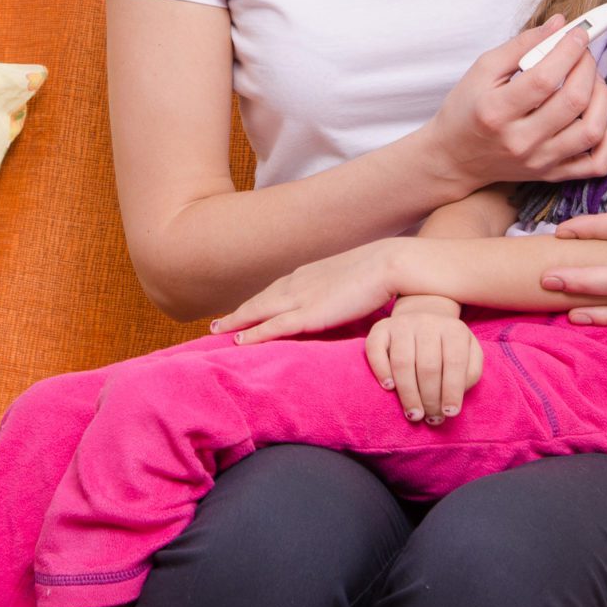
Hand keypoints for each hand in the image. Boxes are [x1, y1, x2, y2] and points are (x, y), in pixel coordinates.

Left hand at [211, 239, 405, 343]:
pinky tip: (239, 343)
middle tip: (216, 325)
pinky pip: (273, 327)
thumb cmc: (379, 273)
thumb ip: (339, 291)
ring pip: (258, 312)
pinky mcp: (309, 313)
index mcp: (308, 274)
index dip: (257, 303)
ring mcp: (301, 297)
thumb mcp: (351, 280)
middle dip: (237, 314)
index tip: (242, 311)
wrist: (390, 264)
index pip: (275, 291)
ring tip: (217, 332)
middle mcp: (298, 283)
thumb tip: (339, 301)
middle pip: (259, 301)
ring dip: (236, 323)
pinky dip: (254, 334)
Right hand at [367, 295, 481, 424]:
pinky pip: (376, 349)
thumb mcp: (469, 356)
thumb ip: (470, 374)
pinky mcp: (380, 328)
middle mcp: (427, 323)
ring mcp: (402, 324)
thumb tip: (452, 398)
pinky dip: (381, 370)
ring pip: (402, 362)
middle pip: (428, 366)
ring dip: (408, 393)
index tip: (449, 413)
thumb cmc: (448, 349)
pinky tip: (389, 388)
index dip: (452, 390)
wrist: (424, 321)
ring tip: (413, 414)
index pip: (455, 362)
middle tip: (430, 418)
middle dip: (430, 398)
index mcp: (454, 330)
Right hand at [415, 18, 606, 196]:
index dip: (567, 51)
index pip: (543, 78)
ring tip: (592, 80)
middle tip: (582, 52)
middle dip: (587, 67)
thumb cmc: (467, 109)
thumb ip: (521, 45)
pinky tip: (598, 115)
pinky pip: (597, 163)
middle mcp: (520, 141)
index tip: (578, 33)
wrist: (455, 157)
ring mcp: (539, 161)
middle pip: (573, 101)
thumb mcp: (482, 70)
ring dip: (602, 96)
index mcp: (496, 111)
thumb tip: (559, 23)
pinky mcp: (552, 174)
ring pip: (592, 130)